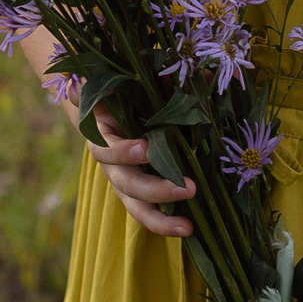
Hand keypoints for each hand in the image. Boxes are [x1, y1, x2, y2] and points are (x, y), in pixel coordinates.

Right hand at [16, 28, 195, 236]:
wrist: (109, 101)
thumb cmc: (127, 85)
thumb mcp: (137, 75)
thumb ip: (159, 71)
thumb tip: (200, 72)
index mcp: (102, 126)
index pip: (103, 140)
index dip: (121, 149)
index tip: (145, 147)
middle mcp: (108, 157)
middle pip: (124, 179)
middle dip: (154, 186)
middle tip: (187, 187)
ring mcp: (120, 177)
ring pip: (133, 203)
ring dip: (159, 216)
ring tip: (187, 226)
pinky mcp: (133, 192)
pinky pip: (144, 213)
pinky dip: (163, 223)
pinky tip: (187, 230)